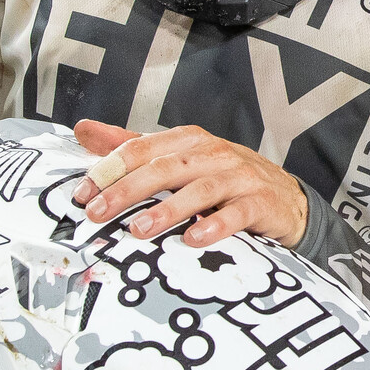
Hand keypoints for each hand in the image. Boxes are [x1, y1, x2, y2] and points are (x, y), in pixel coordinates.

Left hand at [70, 120, 308, 246]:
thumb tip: (83, 130)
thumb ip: (132, 147)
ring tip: (139, 230)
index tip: (82, 195)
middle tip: (98, 213)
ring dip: (167, 209)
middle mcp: (214, 153)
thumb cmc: (224, 179)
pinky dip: (216, 225)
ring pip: (199, 189)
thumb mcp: (179, 158)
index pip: (142, 148)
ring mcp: (240, 177)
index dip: (109, 170)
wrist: (287, 198)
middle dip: (128, 190)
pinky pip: (238, 213)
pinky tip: (194, 239)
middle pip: (165, 167)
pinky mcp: (261, 202)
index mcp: (189, 140)